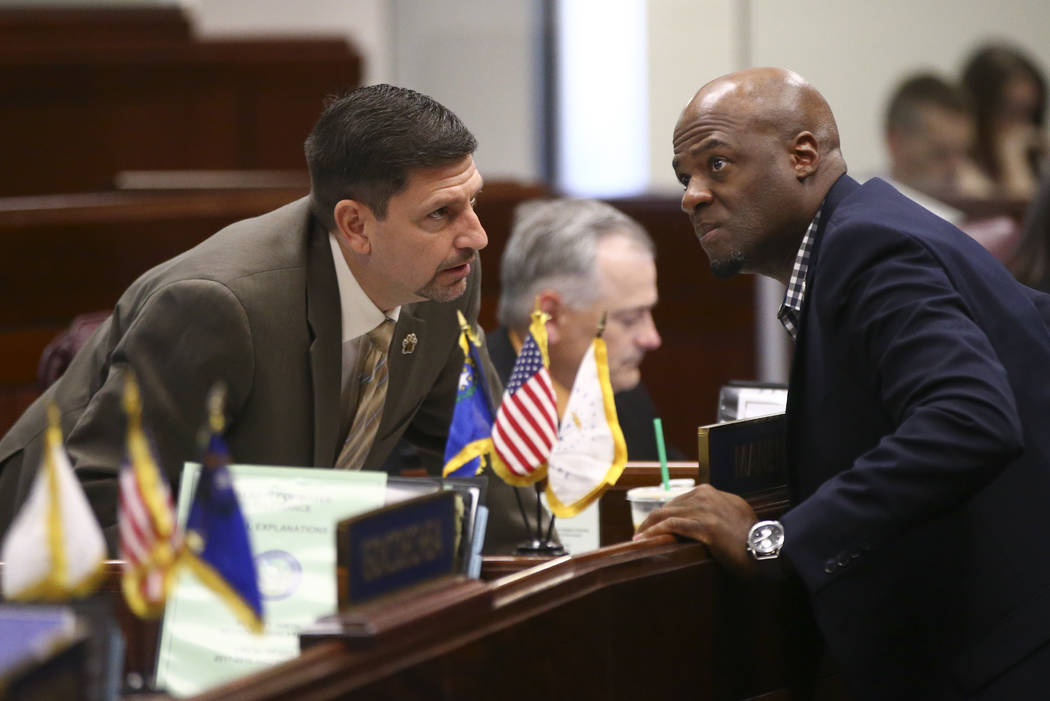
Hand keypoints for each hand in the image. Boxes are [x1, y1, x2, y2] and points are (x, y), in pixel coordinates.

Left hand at [633, 484, 759, 577]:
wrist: (766, 549)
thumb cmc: (752, 539)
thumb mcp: (735, 515)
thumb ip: (717, 511)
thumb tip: (700, 520)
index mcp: (714, 492)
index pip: (682, 499)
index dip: (666, 511)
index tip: (655, 522)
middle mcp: (708, 496)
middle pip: (670, 504)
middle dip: (653, 518)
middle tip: (641, 530)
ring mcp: (705, 510)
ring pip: (667, 513)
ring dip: (648, 525)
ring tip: (638, 535)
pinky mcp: (703, 526)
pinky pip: (671, 526)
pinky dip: (654, 531)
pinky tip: (643, 538)